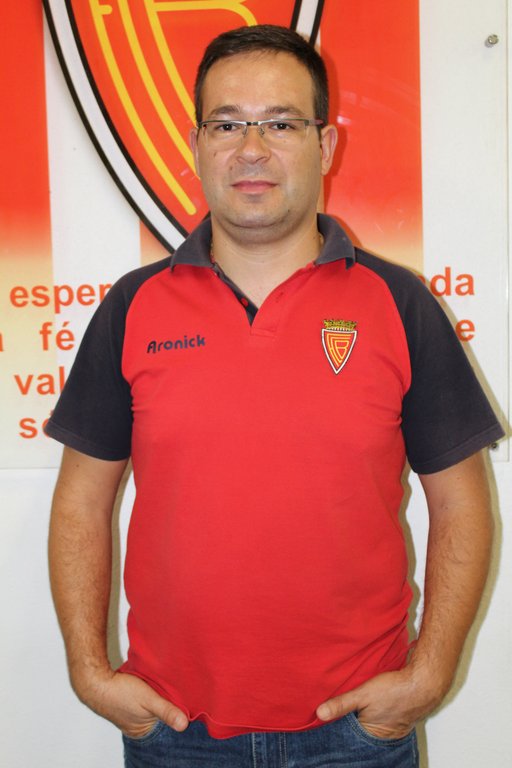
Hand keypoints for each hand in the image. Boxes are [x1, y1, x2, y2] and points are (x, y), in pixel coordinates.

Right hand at [73, 668, 188, 737]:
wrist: (95, 681)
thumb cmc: (120, 692)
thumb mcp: (148, 699)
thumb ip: (166, 711)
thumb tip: (184, 725)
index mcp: (141, 731)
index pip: (165, 726)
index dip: (175, 714)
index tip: (186, 703)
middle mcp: (136, 726)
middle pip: (159, 717)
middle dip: (169, 706)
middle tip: (179, 693)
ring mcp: (131, 714)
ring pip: (152, 707)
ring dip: (159, 698)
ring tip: (169, 688)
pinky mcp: (128, 702)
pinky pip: (144, 700)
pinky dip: (151, 693)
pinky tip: (155, 684)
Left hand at [316, 664, 444, 739]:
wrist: (424, 682)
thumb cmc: (395, 689)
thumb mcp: (363, 694)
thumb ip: (341, 704)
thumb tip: (319, 713)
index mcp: (373, 736)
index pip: (350, 739)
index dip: (339, 729)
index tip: (328, 722)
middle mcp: (384, 738)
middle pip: (360, 735)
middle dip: (351, 725)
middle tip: (342, 713)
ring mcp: (393, 730)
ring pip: (371, 727)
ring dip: (363, 719)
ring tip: (355, 709)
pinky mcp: (399, 720)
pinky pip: (382, 721)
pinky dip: (374, 715)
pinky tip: (371, 706)